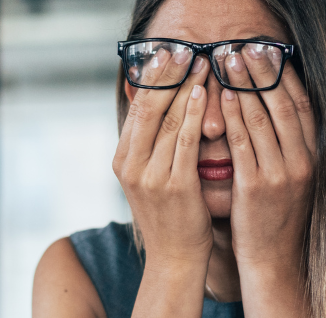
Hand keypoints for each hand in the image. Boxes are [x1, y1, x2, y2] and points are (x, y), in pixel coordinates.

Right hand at [112, 51, 213, 269]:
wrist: (175, 259)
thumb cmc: (169, 216)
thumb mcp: (150, 178)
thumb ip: (150, 146)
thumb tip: (158, 108)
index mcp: (122, 161)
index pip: (136, 109)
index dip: (152, 78)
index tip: (168, 55)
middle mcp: (130, 166)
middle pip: (149, 109)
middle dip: (168, 75)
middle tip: (185, 50)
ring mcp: (151, 177)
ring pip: (169, 120)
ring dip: (187, 87)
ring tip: (203, 64)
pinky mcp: (175, 186)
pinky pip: (186, 141)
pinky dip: (195, 114)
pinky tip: (204, 94)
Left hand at [219, 44, 317, 267]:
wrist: (274, 262)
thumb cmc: (275, 220)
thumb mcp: (291, 181)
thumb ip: (286, 149)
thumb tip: (274, 115)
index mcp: (314, 157)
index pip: (302, 106)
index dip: (287, 76)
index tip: (271, 52)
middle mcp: (303, 162)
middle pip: (283, 105)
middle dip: (264, 72)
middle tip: (245, 47)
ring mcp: (282, 174)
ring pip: (264, 119)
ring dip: (245, 86)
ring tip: (228, 61)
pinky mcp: (257, 188)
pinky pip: (244, 144)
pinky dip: (235, 118)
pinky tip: (224, 97)